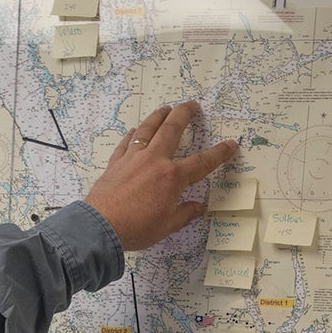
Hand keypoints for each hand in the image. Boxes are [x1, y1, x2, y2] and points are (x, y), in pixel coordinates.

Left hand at [85, 101, 237, 251]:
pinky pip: (126, 143)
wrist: (100, 227)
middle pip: (172, 130)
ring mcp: (133, 159)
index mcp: (172, 177)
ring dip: (158, 116)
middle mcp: (154, 161)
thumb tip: (199, 207)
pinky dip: (132, 135)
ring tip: (165, 108)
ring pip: (147, 129)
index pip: (201, 162)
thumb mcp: (167, 225)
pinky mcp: (115, 163)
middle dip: (184, 114)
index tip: (230, 144)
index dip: (218, 153)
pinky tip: (135, 130)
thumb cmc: (136, 228)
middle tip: (192, 104)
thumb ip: (185, 213)